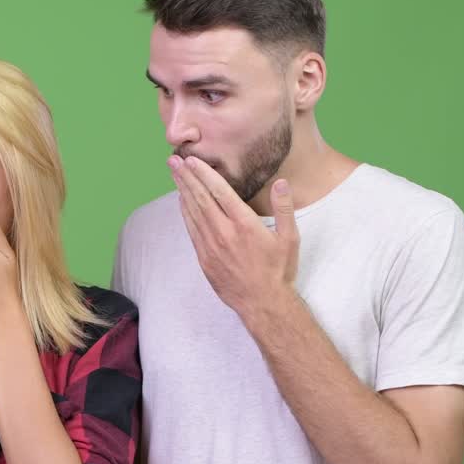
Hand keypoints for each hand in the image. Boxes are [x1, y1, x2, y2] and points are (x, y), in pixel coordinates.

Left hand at [170, 155, 299, 317]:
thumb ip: (284, 208)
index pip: (220, 192)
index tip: (192, 160)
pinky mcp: (204, 258)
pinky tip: (181, 200)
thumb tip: (281, 182)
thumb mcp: (289, 238)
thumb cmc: (279, 270)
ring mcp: (211, 246)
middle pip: (201, 198)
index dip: (204, 174)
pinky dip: (185, 212)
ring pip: (193, 212)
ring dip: (182, 191)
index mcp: (245, 224)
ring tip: (174, 174)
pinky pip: (191, 229)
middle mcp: (224, 232)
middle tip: (173, 160)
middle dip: (187, 177)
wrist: (262, 303)